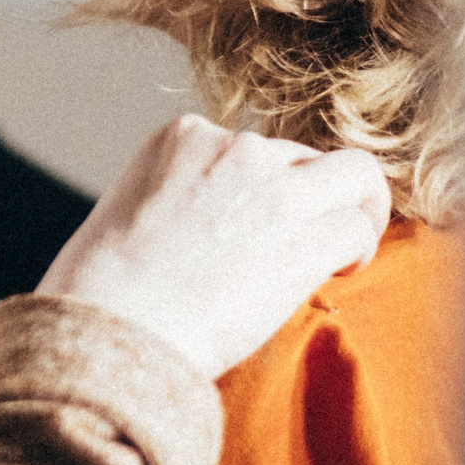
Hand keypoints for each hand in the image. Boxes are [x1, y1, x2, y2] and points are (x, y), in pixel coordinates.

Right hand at [38, 115, 391, 378]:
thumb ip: (181, 195)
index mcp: (181, 137)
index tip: (254, 224)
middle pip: (303, 157)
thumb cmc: (105, 288)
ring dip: (354, 210)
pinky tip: (340, 272)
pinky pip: (358, 227)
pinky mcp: (305, 236)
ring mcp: (274, 188)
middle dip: (309, 196)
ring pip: (354, 176)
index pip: (249, 147)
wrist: (109, 326)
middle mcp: (232, 147)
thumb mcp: (132, 210)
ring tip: (344, 249)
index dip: (262, 186)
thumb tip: (222, 224)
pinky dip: (359, 249)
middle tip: (306, 237)